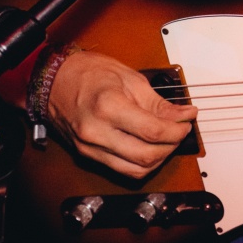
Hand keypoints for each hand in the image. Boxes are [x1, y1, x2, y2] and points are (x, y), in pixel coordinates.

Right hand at [46, 49, 197, 178]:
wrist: (54, 81)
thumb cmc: (89, 73)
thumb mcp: (130, 79)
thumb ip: (158, 103)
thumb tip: (182, 115)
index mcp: (108, 107)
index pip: (153, 131)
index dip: (177, 130)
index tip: (188, 121)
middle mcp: (96, 132)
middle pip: (146, 156)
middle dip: (172, 146)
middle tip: (180, 131)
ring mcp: (90, 148)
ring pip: (135, 170)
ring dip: (159, 159)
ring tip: (167, 140)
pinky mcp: (87, 156)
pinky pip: (121, 170)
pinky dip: (141, 164)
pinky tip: (150, 148)